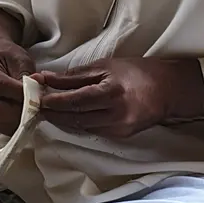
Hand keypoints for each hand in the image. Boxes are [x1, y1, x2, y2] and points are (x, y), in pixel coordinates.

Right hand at [0, 11, 34, 135]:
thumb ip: (26, 73)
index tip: (38, 96)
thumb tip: (38, 86)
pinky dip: (13, 126)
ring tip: (34, 116)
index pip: (1, 86)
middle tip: (38, 110)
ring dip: (17, 122)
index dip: (20, 93)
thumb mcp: (18, 57)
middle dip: (18, 112)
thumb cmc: (5, 55)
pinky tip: (27, 121)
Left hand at [36, 58, 173, 138]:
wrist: (167, 89)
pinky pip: (93, 131)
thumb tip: (47, 78)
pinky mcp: (121, 136)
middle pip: (75, 117)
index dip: (54, 100)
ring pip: (81, 127)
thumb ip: (75, 76)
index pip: (75, 100)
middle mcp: (115, 113)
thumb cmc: (135, 72)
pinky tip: (69, 117)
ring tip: (49, 110)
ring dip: (63, 119)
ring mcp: (119, 128)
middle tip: (36, 106)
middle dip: (54, 112)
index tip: (37, 97)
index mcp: (112, 91)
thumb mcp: (105, 66)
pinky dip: (79, 124)